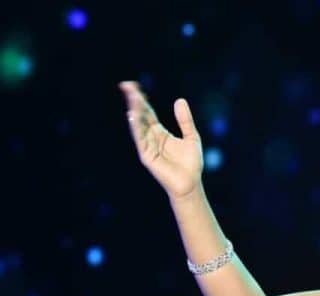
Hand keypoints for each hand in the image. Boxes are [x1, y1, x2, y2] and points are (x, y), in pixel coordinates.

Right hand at [119, 81, 203, 199]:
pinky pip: (140, 139)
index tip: (133, 85)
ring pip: (138, 126)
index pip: (147, 112)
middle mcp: (151, 138)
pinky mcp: (147, 156)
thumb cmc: (191, 163)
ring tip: (132, 97)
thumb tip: (179, 100)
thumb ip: (185, 120)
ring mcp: (148, 146)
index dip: (141, 99)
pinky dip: (136, 128)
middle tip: (126, 85)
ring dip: (134, 111)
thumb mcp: (191, 137)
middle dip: (134, 101)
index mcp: (160, 133)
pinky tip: (133, 116)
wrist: (191, 183)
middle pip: (140, 116)